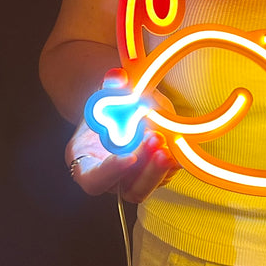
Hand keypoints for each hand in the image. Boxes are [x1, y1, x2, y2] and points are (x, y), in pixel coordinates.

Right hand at [66, 78, 177, 203]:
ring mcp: (134, 181)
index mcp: (86, 164)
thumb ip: (109, 87)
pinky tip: (178, 141)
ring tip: (169, 139)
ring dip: (162, 165)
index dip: (111, 171)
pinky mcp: (154, 176)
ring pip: (151, 184)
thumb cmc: (105, 109)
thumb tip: (118, 76)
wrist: (117, 115)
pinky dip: (174, 160)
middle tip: (157, 141)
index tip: (130, 156)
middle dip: (147, 170)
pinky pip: (165, 174)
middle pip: (130, 189)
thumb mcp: (103, 95)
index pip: (95, 180)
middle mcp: (111, 180)